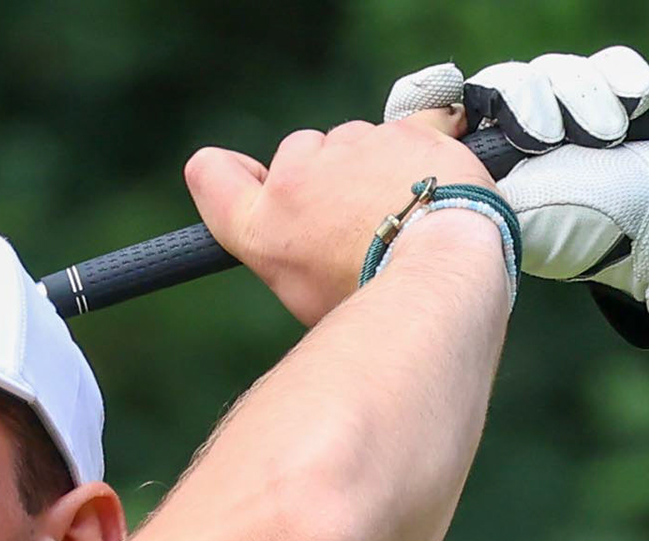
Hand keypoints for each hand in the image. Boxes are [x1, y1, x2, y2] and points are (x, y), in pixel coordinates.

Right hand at [184, 110, 495, 325]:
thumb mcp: (308, 298)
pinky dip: (421, 153)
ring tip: (406, 217)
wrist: (438, 276)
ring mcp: (349, 147)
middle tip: (362, 223)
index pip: (211, 175)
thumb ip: (290, 252)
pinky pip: (408, 131)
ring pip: (354, 142)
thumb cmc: (375, 301)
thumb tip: (303, 237)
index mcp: (263, 227)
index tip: (257, 181)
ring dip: (374, 166)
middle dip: (326, 176)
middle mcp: (295, 178)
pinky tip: (436, 189)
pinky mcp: (400, 130)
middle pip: (297, 154)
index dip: (228, 171)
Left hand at [384, 48, 648, 341]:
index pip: (463, 114)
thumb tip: (430, 166)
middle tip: (545, 138)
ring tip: (606, 136)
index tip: (450, 93)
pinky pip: (610, 64)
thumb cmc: (597, 232)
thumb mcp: (521, 217)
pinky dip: (622, 81)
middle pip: (509, 84)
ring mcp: (583, 116)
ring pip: (558, 71)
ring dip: (582, 98)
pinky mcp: (626, 97)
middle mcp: (538, 138)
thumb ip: (476, 188)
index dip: (451, 97)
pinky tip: (635, 109)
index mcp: (504, 167)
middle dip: (528, 103)